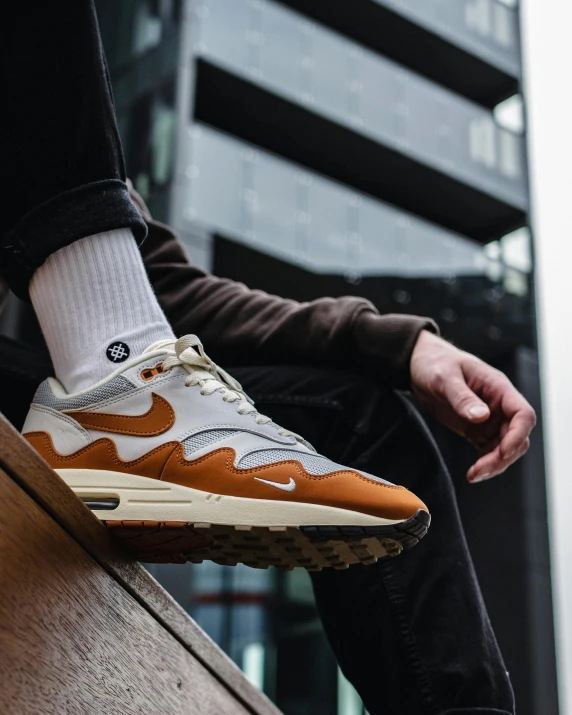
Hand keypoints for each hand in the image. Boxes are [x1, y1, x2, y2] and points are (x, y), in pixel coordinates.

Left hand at [410, 330, 535, 482]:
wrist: (418, 364)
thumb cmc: (434, 362)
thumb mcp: (444, 377)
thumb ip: (462, 397)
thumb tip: (482, 416)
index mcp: (497, 387)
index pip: (522, 414)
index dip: (517, 435)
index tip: (502, 452)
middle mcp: (498, 405)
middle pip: (517, 436)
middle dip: (504, 457)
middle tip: (480, 470)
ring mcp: (489, 418)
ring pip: (505, 447)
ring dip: (495, 464)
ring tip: (474, 475)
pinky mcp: (475, 429)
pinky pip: (489, 450)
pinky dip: (485, 463)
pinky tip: (472, 472)